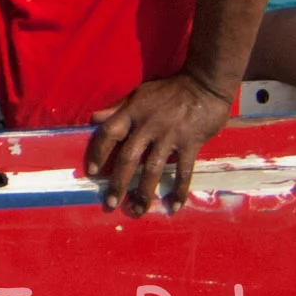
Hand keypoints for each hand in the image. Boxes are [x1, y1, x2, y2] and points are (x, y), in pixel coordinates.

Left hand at [83, 72, 232, 216]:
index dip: (97, 152)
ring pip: (153, 169)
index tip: (91, 171)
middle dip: (118, 182)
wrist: (205, 84)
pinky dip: (178, 190)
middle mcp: (147, 125)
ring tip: (137, 211)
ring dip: (144, 193)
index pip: (108, 133)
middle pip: (128, 157)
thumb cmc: (170, 89)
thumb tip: (93, 118)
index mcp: (132, 112)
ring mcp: (169, 135)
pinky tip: (173, 206)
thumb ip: (117, 107)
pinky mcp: (190, 143)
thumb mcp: (139, 93)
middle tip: (110, 202)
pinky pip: (183, 171)